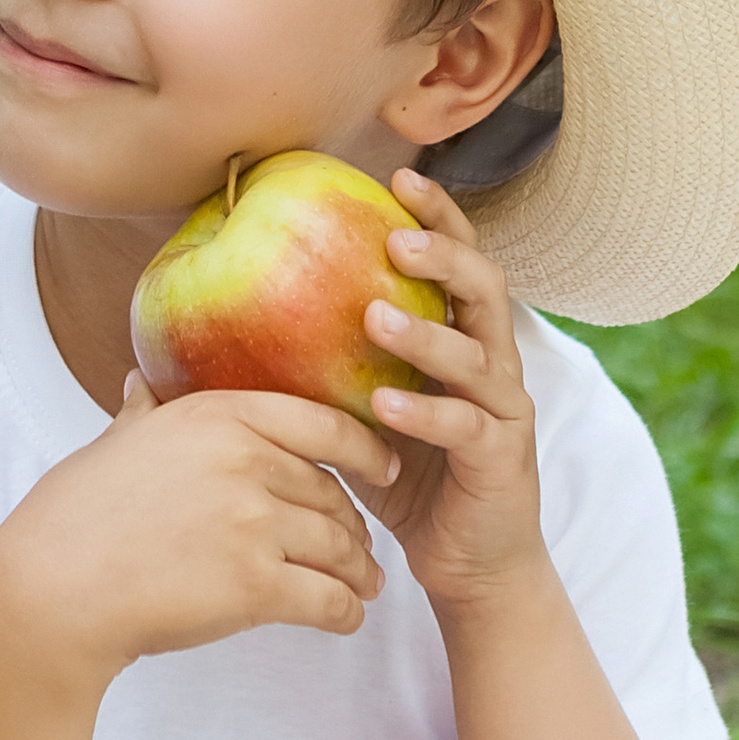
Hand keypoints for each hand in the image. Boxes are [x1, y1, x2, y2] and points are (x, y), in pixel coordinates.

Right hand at [0, 378, 394, 684]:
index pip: (320, 423)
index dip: (363, 448)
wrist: (50, 590)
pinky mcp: (255, 586)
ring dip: (359, 571)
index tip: (382, 466)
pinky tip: (346, 619)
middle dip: (354, 525)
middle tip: (362, 548)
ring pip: (338, 546)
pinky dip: (346, 612)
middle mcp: (244, 462)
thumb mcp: (111, 446)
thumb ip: (142, 415)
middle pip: (331, 492)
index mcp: (216, 417)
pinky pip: (327, 599)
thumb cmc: (71, 519)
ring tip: (365, 586)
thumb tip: (140, 385)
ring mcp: (253, 524)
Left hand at [360, 168, 546, 613]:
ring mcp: (504, 410)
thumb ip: (327, 368)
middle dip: (443, 254)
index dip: (437, 215)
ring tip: (376, 316)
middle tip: (393, 236)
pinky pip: (466, 426)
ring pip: (478, 353)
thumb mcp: (361, 413)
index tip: (395, 174)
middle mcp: (494, 363)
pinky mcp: (502, 459)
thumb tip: (235, 326)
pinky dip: (425, 413)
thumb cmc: (408, 480)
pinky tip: (385, 405)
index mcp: (464, 339)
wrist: (470, 565)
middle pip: (484, 288)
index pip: (458, 261)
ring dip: (426, 332)